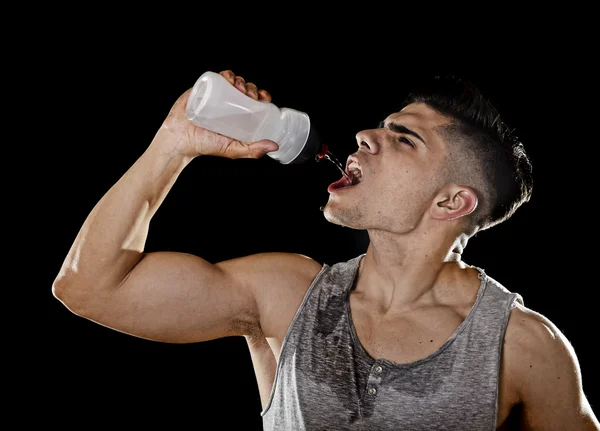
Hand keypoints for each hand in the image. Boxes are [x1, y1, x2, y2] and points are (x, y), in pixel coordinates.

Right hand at [160, 70, 278, 158]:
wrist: (179, 139)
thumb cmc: (205, 145)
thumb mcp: (233, 150)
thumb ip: (253, 150)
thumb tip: (275, 145)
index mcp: (238, 115)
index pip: (255, 102)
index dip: (262, 96)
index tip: (265, 98)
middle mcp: (229, 104)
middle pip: (246, 89)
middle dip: (252, 88)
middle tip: (250, 95)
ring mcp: (216, 94)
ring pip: (233, 81)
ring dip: (241, 80)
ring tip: (239, 88)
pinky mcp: (204, 88)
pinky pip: (217, 76)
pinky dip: (226, 74)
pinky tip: (229, 79)